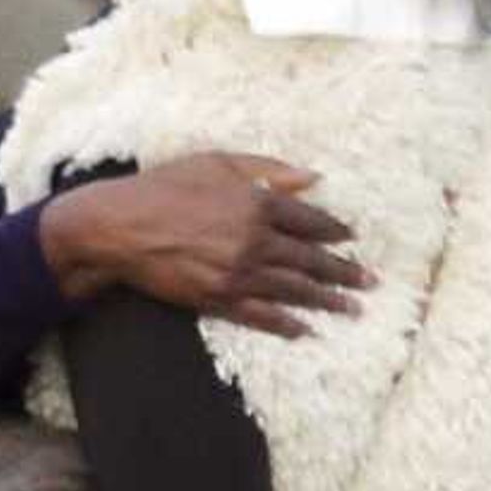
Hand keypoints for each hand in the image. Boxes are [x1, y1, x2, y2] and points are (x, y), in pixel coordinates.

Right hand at [44, 154, 370, 337]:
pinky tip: (305, 329)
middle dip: (344, 272)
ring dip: (327, 301)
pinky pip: (261, 316)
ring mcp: (237, 274)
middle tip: (370, 283)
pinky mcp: (218, 298)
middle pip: (311, 260)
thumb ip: (267, 169)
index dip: (334, 231)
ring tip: (352, 309)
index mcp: (257, 203)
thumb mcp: (217, 162)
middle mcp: (254, 241)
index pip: (310, 221)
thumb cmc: (165, 185)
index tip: (351, 238)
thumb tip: (312, 178)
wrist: (119, 226)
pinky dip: (286, 324)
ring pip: (293, 291)